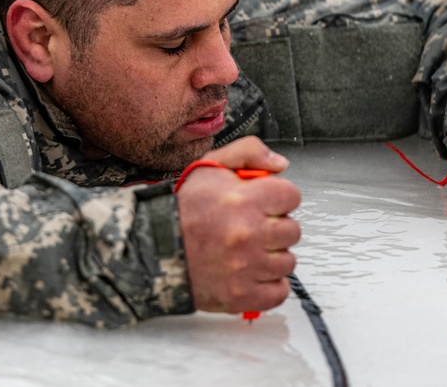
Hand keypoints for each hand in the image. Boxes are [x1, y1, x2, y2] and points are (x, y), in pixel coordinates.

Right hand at [177, 138, 300, 313]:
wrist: (155, 248)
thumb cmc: (183, 211)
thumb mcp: (210, 166)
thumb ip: (249, 152)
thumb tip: (279, 164)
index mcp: (243, 199)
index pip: (291, 196)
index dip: (278, 198)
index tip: (266, 204)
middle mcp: (247, 233)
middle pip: (292, 230)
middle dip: (275, 227)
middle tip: (254, 227)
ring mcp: (246, 267)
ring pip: (287, 262)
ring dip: (272, 256)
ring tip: (249, 250)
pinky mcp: (243, 294)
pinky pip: (279, 291)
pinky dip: (269, 284)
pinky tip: (251, 271)